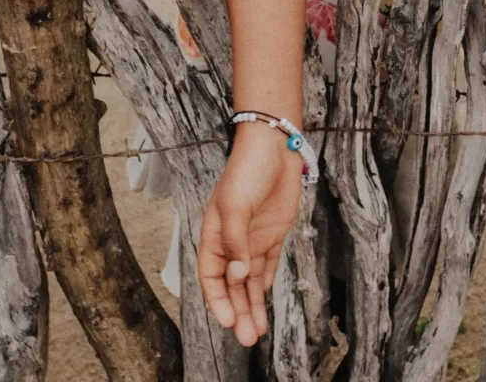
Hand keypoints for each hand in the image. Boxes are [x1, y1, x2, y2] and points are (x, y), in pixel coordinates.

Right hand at [199, 124, 302, 344]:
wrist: (274, 147)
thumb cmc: (247, 171)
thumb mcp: (235, 206)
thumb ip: (236, 243)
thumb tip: (238, 275)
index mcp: (213, 234)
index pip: (211, 277)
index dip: (218, 300)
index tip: (228, 321)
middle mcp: (231, 241)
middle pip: (232, 285)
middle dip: (238, 311)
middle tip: (247, 338)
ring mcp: (252, 239)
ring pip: (250, 281)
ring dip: (252, 305)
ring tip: (258, 332)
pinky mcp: (271, 234)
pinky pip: (266, 267)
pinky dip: (264, 286)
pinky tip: (264, 302)